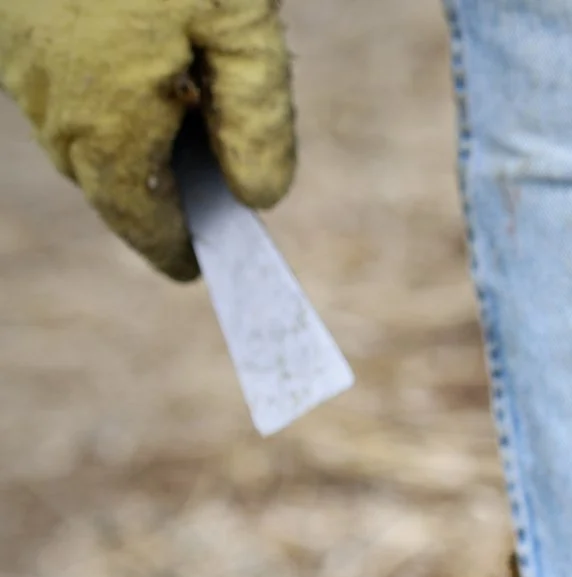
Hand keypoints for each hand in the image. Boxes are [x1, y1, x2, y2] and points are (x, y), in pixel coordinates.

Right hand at [0, 0, 293, 279]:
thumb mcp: (244, 24)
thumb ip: (258, 119)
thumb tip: (261, 196)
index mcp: (106, 120)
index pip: (136, 216)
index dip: (169, 248)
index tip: (197, 271)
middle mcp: (47, 99)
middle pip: (101, 174)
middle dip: (146, 199)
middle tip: (194, 218)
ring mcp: (15, 56)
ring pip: (70, 124)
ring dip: (119, 142)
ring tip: (174, 150)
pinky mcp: (5, 20)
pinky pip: (51, 76)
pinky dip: (93, 91)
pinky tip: (137, 75)